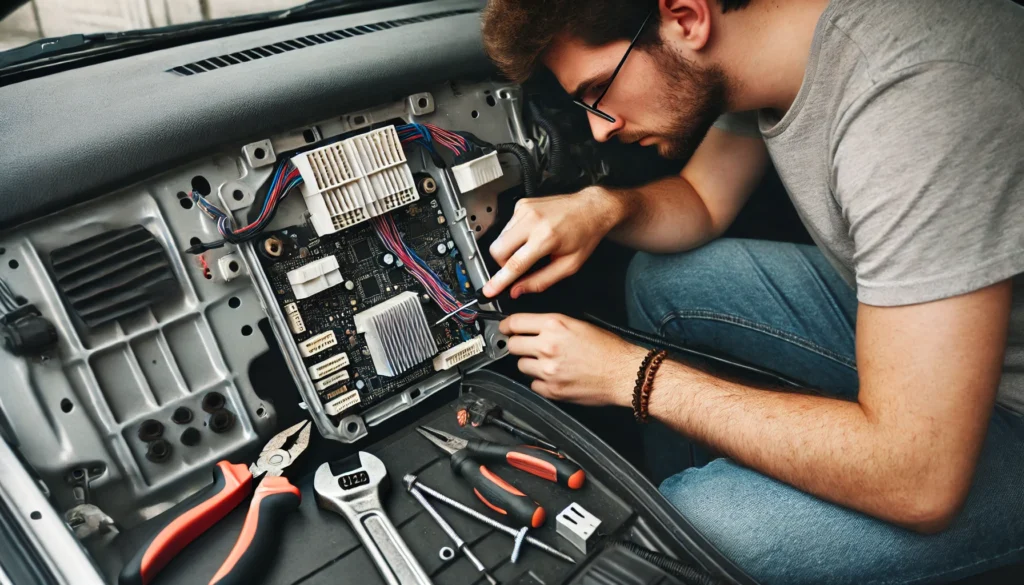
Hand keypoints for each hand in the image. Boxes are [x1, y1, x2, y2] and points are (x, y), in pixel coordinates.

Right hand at [483, 188, 623, 298]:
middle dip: (503, 264)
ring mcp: (525, 210)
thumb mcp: (569, 265)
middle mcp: (533, 221)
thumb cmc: (584, 234)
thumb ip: (541, 280)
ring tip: (530, 249)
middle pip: (498, 250)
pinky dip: (514, 236)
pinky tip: (530, 236)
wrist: (591, 208)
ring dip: (509, 250)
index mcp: (546, 238)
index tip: (489, 290)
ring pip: (500, 239)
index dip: (499, 281)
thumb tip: (518, 290)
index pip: (514, 264)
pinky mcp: (522, 205)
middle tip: (518, 268)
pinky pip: (507, 227)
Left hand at [499, 313, 647, 406]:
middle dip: (516, 344)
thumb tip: (532, 328)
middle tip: (524, 346)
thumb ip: (552, 325)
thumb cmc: (609, 349)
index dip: (506, 326)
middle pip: (512, 345)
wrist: (624, 373)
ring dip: (529, 363)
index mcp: (554, 326)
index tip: (504, 328)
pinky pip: (533, 384)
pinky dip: (540, 381)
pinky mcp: (552, 390)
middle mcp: (547, 346)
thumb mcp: (579, 324)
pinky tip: (554, 376)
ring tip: (546, 362)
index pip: (514, 322)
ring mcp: (547, 370)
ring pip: (521, 365)